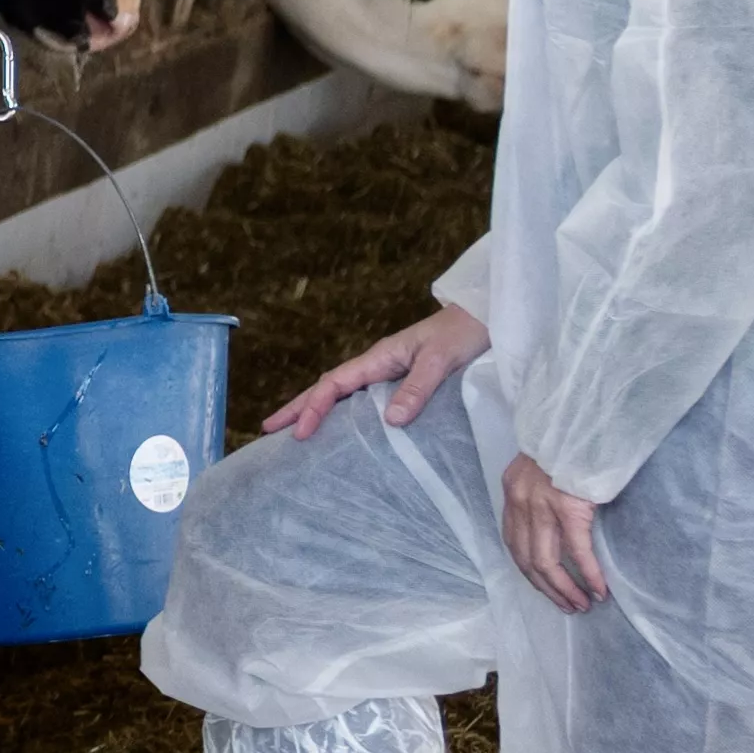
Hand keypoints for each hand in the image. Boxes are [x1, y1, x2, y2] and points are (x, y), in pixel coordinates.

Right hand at [266, 301, 490, 442]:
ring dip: (315, 409)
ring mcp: (387, 372)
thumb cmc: (462, 335)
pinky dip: (342, 411)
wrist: (485, 320)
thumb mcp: (440, 361)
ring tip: (294, 430)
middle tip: (268, 429)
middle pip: (327, 387)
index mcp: (379, 358)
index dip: (313, 408)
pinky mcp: (400, 379)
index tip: (298, 433)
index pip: (334, 384)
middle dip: (297, 407)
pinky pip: (361, 398)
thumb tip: (390, 420)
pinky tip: (341, 426)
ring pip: (341, 393)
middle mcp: (377, 365)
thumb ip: (417, 388)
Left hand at [501, 454, 608, 613]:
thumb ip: (539, 495)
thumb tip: (553, 526)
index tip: (547, 589)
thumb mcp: (542, 467)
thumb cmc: (569, 443)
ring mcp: (542, 505)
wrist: (581, 417)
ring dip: (565, 589)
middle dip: (548, 588)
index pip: (513, 544)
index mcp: (512, 492)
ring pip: (547, 562)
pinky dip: (587, 574)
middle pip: (527, 560)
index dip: (530, 572)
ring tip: (581, 604)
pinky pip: (577, 550)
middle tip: (568, 606)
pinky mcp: (569, 506)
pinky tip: (599, 590)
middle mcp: (521, 501)